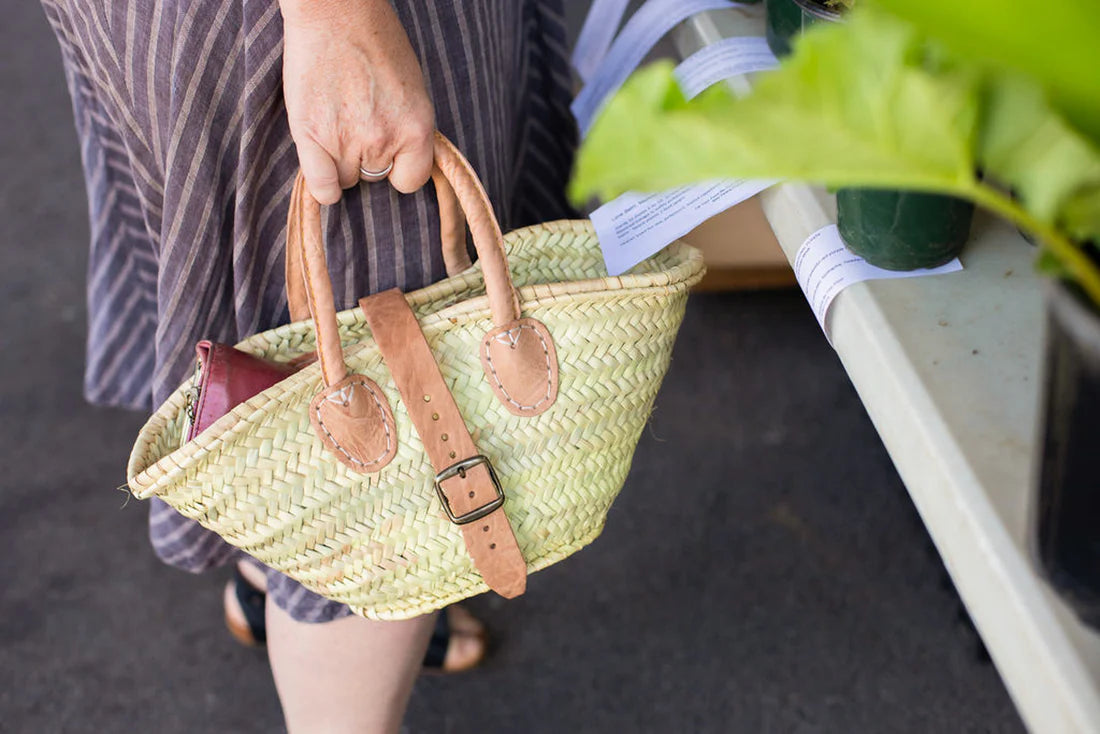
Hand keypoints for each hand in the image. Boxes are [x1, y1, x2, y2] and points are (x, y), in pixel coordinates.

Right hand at [280, 0, 434, 203]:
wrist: (335, 11)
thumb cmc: (376, 41)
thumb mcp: (412, 89)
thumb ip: (408, 127)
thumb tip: (401, 158)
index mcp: (416, 128)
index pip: (411, 180)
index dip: (399, 168)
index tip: (390, 155)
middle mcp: (383, 140)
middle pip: (374, 176)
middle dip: (367, 158)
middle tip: (356, 125)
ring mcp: (345, 140)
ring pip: (347, 179)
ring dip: (342, 163)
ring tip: (336, 128)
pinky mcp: (311, 136)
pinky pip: (322, 186)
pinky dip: (323, 185)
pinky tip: (322, 170)